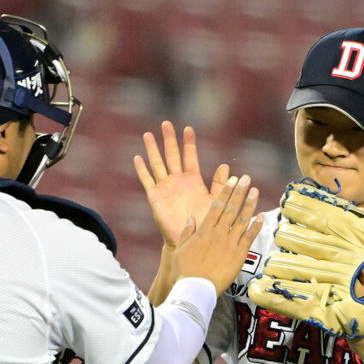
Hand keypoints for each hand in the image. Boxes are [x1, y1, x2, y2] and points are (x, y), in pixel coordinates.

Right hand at [134, 121, 228, 245]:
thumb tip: (226, 166)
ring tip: (147, 135)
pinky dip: (142, 170)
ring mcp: (165, 188)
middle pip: (172, 155)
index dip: (188, 143)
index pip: (189, 156)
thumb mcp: (215, 201)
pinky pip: (148, 180)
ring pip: (157, 164)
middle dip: (169, 140)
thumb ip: (220, 185)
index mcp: (192, 180)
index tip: (188, 128)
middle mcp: (177, 181)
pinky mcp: (155, 197)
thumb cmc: (205, 223)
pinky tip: (137, 158)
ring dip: (153, 150)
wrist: (190, 240)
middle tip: (166, 123)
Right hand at [170, 175, 261, 293]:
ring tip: (255, 191)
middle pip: (231, 208)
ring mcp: (230, 243)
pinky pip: (249, 237)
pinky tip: (261, 216)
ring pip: (242, 219)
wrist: (196, 287)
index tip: (232, 180)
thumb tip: (191, 218)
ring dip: (249, 204)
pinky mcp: (239, 255)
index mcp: (204, 230)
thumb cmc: (185, 271)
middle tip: (246, 178)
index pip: (216, 206)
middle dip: (239, 192)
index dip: (225, 192)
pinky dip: (256, 226)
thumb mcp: (181, 249)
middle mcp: (218, 233)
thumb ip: (187, 233)